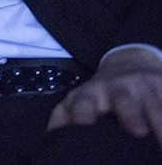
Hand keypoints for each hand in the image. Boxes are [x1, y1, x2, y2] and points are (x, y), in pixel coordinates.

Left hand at [47, 48, 161, 145]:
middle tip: (138, 132)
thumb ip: (63, 116)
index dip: (83, 117)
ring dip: (160, 122)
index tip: (84, 130)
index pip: (84, 105)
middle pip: (125, 103)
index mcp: (91, 94)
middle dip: (131, 116)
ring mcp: (144, 87)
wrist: (128, 63)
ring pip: (155, 106)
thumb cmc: (100, 92)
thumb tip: (50, 139)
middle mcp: (118, 88)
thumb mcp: (79, 99)